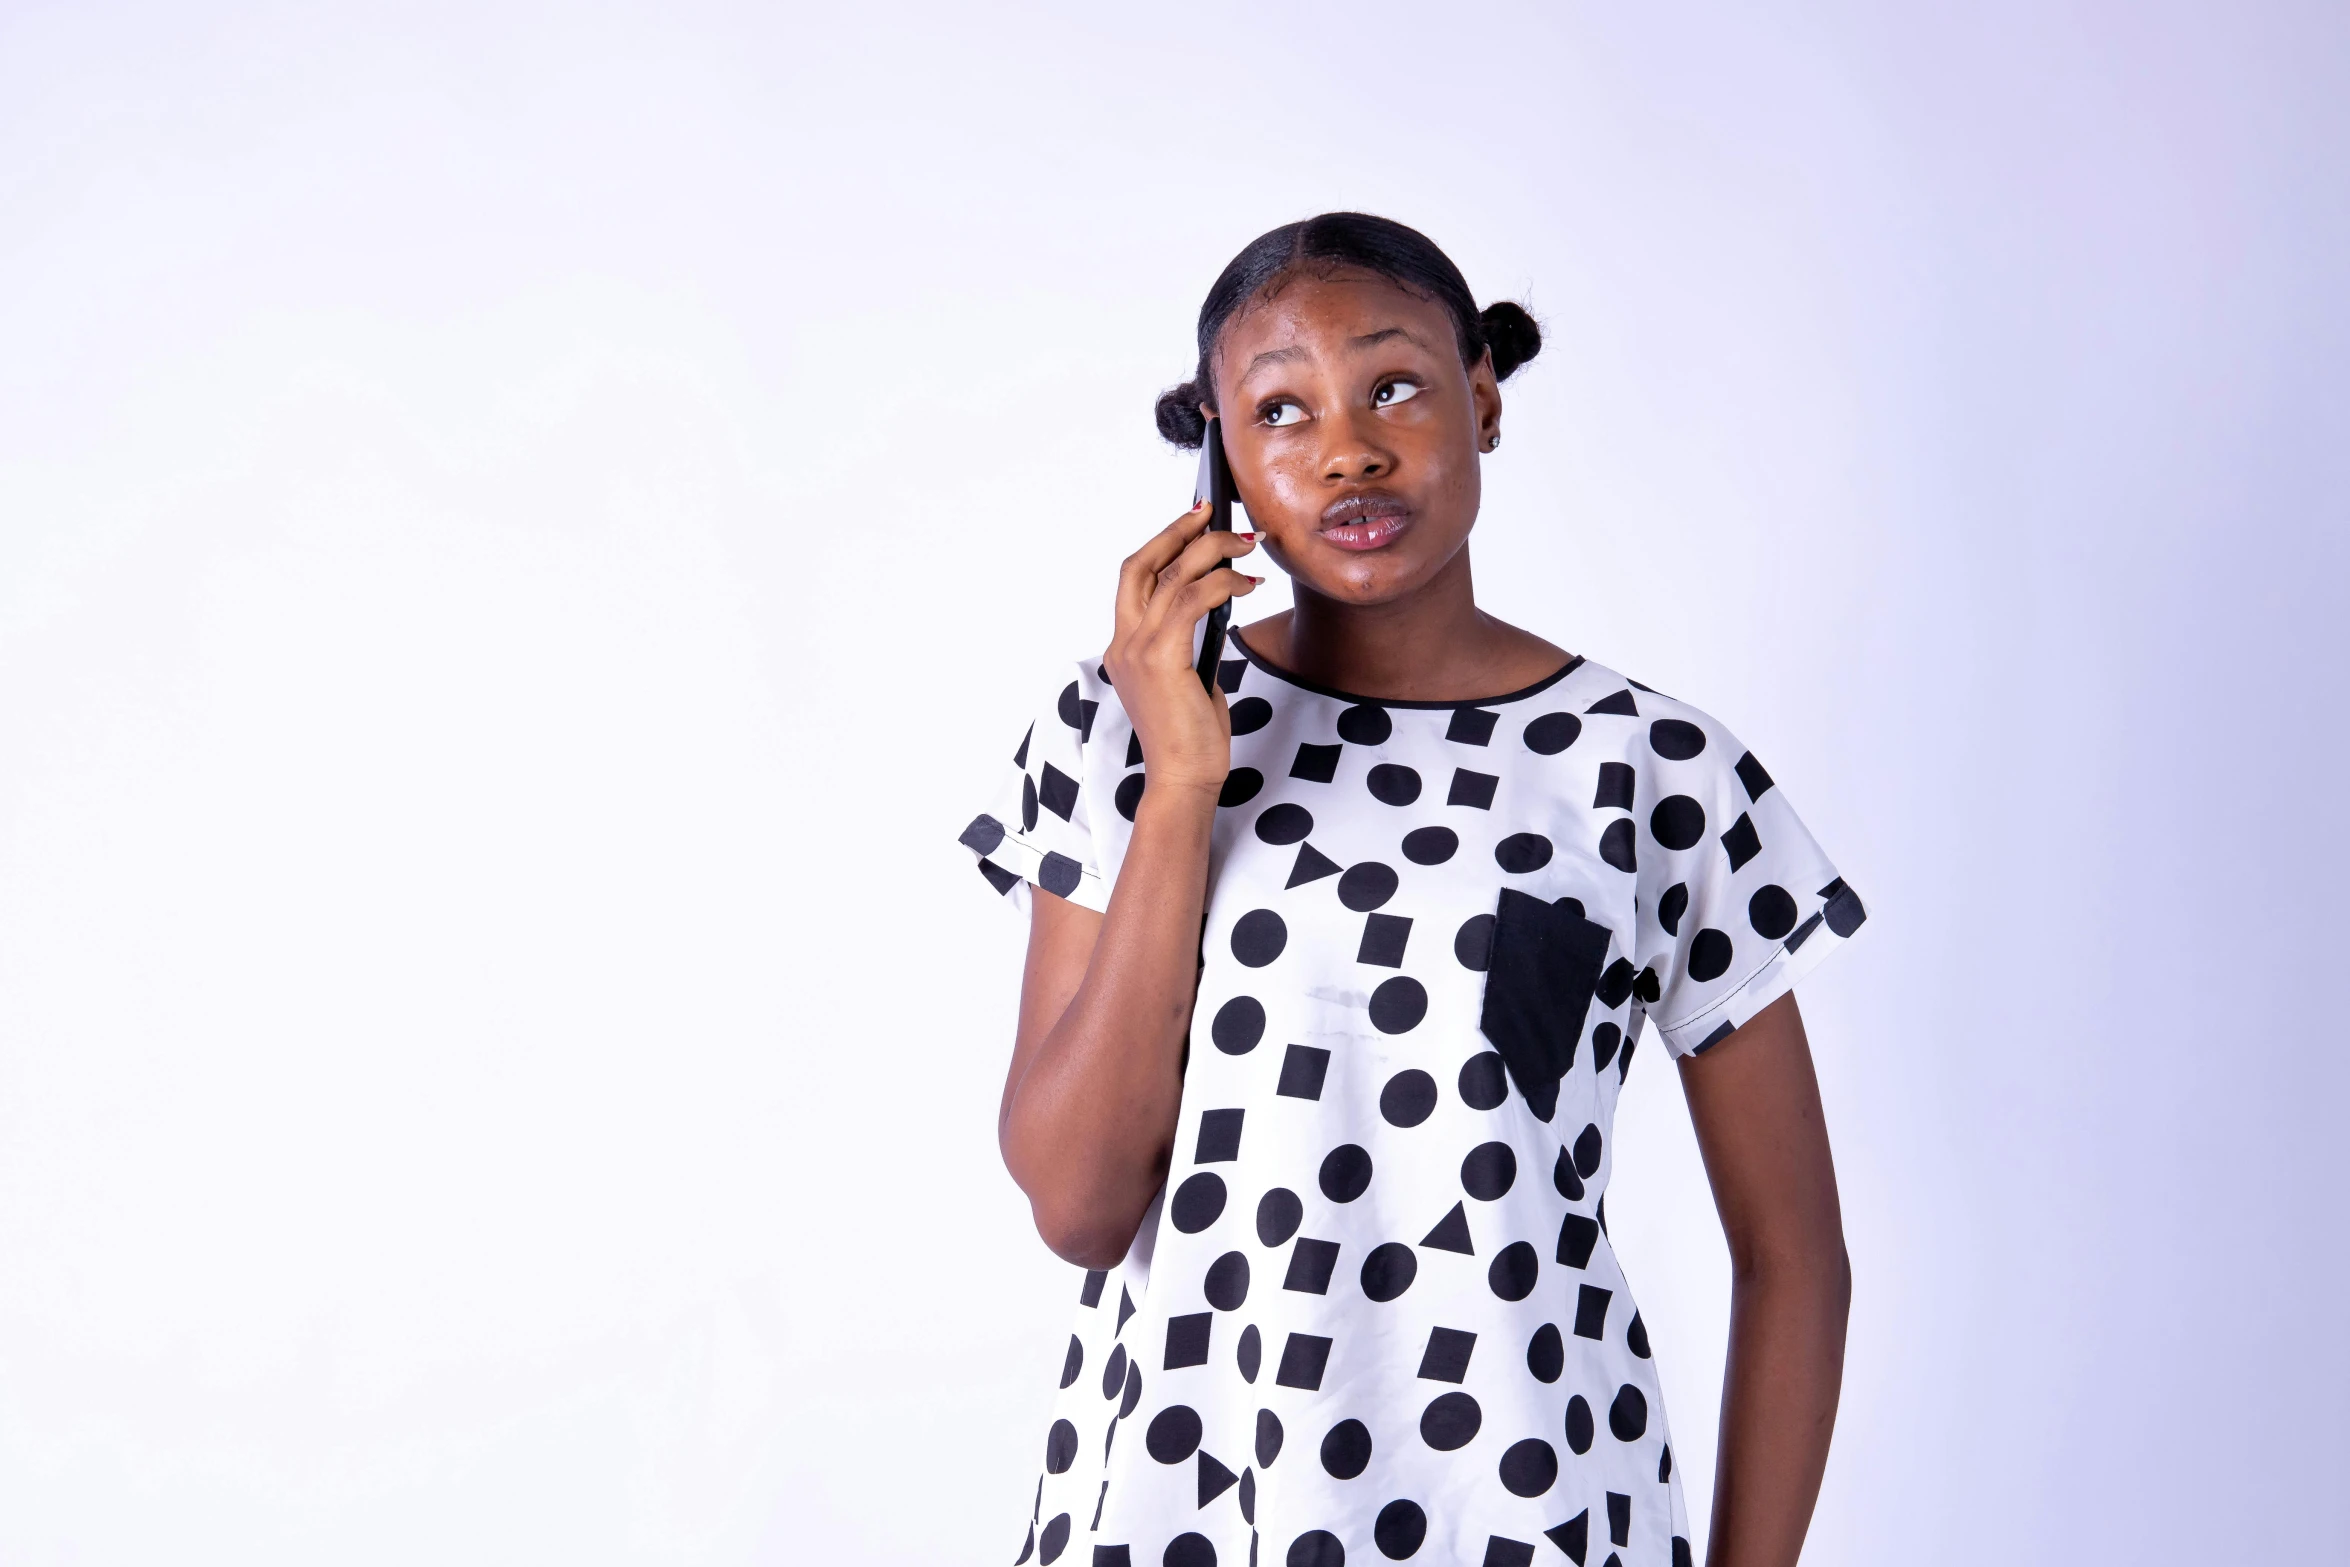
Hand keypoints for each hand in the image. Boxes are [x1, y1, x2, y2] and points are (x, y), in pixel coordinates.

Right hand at [1102, 499, 1261, 797]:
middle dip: (1179, 531)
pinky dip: (1223, 583)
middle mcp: (1123, 642)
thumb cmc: (1190, 736)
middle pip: (1142, 564)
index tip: (1194, 520)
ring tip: (1247, 546)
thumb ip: (1189, 638)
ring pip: (1173, 576)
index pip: (1136, 577)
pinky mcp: (1162, 659)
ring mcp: (1138, 650)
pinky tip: (1248, 585)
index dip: (1163, 542)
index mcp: (1124, 646)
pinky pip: (1192, 600)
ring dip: (1214, 552)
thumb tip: (1215, 599)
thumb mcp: (1188, 676)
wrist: (1183, 778)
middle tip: (1214, 514)